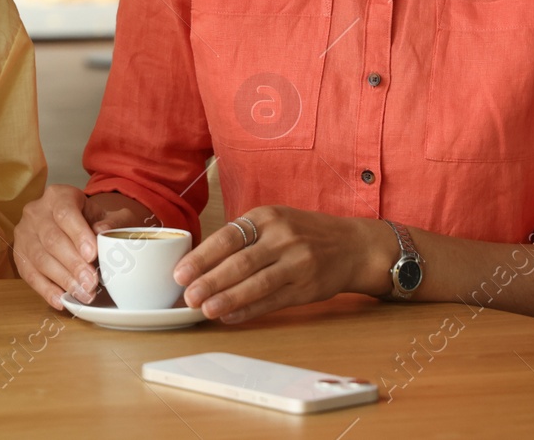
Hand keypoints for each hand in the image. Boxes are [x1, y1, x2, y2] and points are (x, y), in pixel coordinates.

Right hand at [14, 185, 149, 308]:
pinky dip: (46, 290)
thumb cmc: (93, 220)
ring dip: (62, 279)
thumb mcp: (109, 216)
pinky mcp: (19, 254)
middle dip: (73, 264)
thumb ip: (113, 222)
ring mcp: (24, 233)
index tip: (92, 254)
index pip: (65, 213)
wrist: (76, 224)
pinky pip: (29, 274)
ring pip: (39, 258)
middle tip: (91, 282)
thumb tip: (104, 231)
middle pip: (52, 239)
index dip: (78, 234)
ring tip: (82, 294)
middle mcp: (36, 211)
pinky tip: (61, 300)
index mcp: (58, 196)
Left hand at [173, 207, 390, 323]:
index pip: (228, 237)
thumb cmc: (304, 233)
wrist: (353, 246)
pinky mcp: (307, 288)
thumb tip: (200, 261)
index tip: (180, 273)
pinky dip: (249, 310)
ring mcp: (297, 263)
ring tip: (204, 310)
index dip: (202, 257)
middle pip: (240, 262)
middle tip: (187, 296)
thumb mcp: (275, 221)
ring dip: (227, 299)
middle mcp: (282, 238)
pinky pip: (273, 301)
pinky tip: (230, 317)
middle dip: (209, 281)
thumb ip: (244, 237)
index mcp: (268, 217)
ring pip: (256, 284)